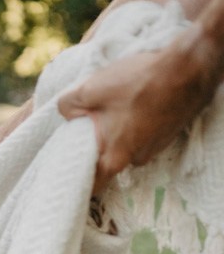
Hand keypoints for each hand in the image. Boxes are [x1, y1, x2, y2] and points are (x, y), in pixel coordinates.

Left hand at [58, 29, 222, 193]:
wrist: (188, 68)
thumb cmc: (138, 83)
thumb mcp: (91, 89)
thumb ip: (69, 105)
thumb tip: (65, 112)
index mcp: (116, 157)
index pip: (95, 185)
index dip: (82, 180)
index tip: (73, 172)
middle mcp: (137, 159)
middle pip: (111, 160)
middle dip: (102, 146)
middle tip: (94, 127)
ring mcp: (156, 147)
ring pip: (130, 145)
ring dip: (123, 131)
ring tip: (120, 107)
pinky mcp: (169, 133)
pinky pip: (146, 134)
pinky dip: (140, 123)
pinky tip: (140, 103)